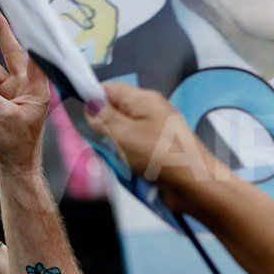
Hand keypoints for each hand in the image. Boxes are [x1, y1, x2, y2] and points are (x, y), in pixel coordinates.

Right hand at [0, 7, 50, 174]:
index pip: (33, 55)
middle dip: (1, 32)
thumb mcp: (3, 117)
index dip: (27, 35)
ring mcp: (11, 91)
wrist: (12, 166)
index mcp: (37, 88)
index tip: (26, 15)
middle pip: (11, 53)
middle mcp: (26, 86)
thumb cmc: (17, 145)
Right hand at [85, 83, 228, 210]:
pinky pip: (134, 149)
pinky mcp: (159, 151)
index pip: (109, 89)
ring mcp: (156, 131)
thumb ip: (103, 118)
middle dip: (102, 129)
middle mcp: (151, 111)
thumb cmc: (161, 156)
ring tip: (119, 160)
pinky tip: (129, 169)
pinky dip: (127, 158)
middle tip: (101, 145)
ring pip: (122, 134)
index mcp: (144, 99)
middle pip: (115, 112)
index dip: (91, 100)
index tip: (78, 117)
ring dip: (115, 148)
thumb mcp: (125, 135)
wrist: (196, 185)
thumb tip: (89, 104)